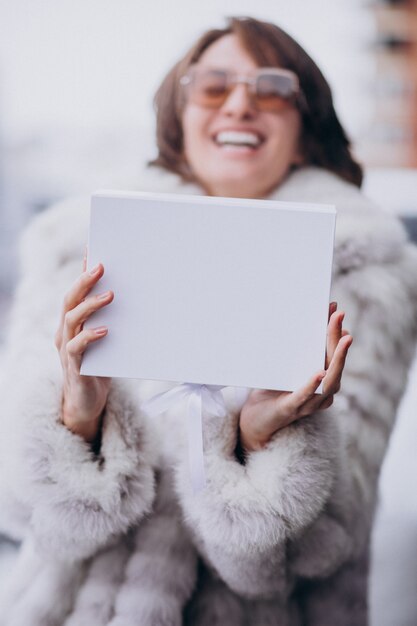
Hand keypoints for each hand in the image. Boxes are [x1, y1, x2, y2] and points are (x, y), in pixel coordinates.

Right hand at [55, 254, 113, 441]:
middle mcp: (66, 332)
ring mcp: (67, 349)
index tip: (93, 250)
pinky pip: (76, 348)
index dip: (82, 270)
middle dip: (85, 281)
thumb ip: (112, 319)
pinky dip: (89, 336)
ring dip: (90, 305)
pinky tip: (105, 330)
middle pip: (70, 300)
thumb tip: (134, 296)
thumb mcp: (106, 339)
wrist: (87, 402)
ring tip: (109, 295)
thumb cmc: (100, 367)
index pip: (76, 291)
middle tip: (102, 266)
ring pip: (71, 319)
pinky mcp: (74, 366)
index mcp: (73, 322)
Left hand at [239, 302, 352, 452]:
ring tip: (343, 339)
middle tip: (339, 315)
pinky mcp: (291, 409)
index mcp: (322, 381)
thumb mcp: (285, 366)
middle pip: (336, 364)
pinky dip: (312, 385)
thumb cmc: (272, 391)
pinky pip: (305, 396)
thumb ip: (294, 348)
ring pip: (329, 380)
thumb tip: (298, 318)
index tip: (335, 310)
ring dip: (337, 358)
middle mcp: (322, 393)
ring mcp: (310, 402)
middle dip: (339, 338)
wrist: (255, 420)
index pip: (334, 354)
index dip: (335, 332)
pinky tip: (318, 373)